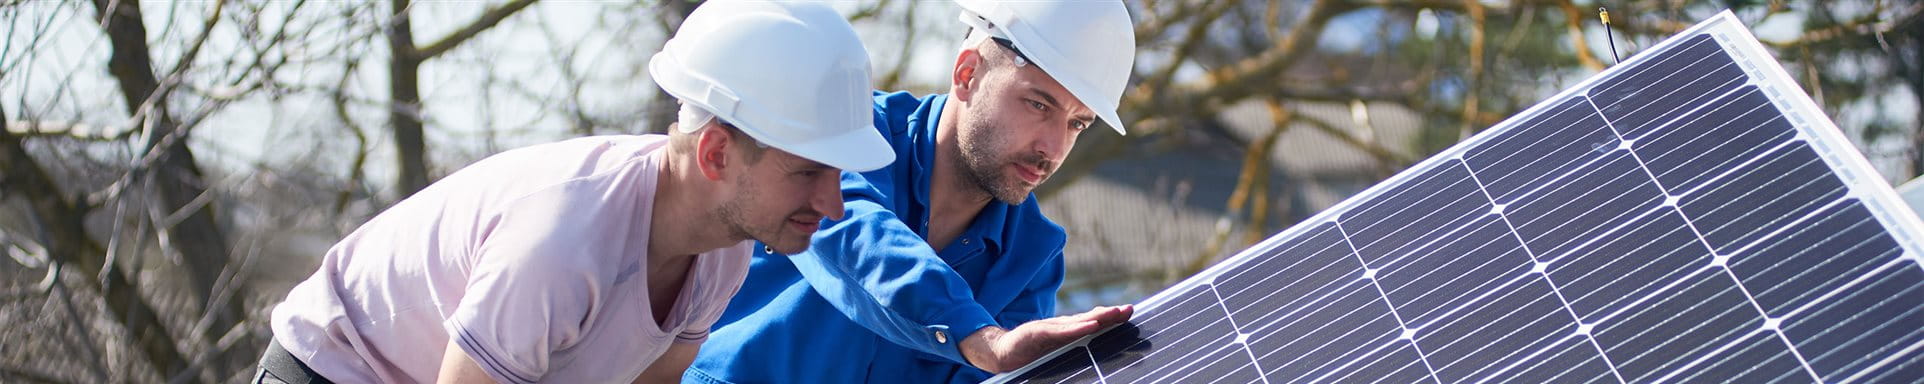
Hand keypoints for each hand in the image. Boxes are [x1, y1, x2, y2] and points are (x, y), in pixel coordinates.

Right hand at [960, 305, 1133, 372]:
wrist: (1000, 352)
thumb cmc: (1029, 353)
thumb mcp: (1056, 351)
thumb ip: (1073, 347)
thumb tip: (1097, 354)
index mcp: (1067, 332)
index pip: (1093, 322)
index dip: (1112, 318)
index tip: (1130, 313)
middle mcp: (1061, 327)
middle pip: (1090, 318)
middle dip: (1110, 314)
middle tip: (1130, 310)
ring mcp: (1049, 329)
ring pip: (1077, 322)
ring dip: (1098, 318)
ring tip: (1115, 314)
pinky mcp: (1036, 333)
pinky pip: (1059, 331)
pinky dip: (1075, 328)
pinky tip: (1090, 326)